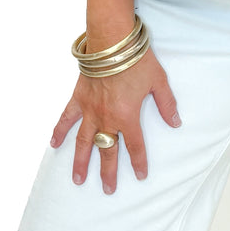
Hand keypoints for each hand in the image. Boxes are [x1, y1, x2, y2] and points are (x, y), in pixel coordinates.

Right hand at [50, 51, 180, 191]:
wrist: (112, 40)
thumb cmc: (136, 59)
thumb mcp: (159, 81)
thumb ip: (167, 105)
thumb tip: (176, 122)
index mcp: (128, 116)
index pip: (135, 146)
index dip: (138, 163)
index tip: (140, 176)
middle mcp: (107, 118)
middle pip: (107, 151)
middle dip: (108, 172)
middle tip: (108, 190)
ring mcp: (90, 110)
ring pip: (83, 141)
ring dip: (80, 161)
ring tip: (78, 179)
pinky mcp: (78, 98)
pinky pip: (66, 118)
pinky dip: (59, 131)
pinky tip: (53, 144)